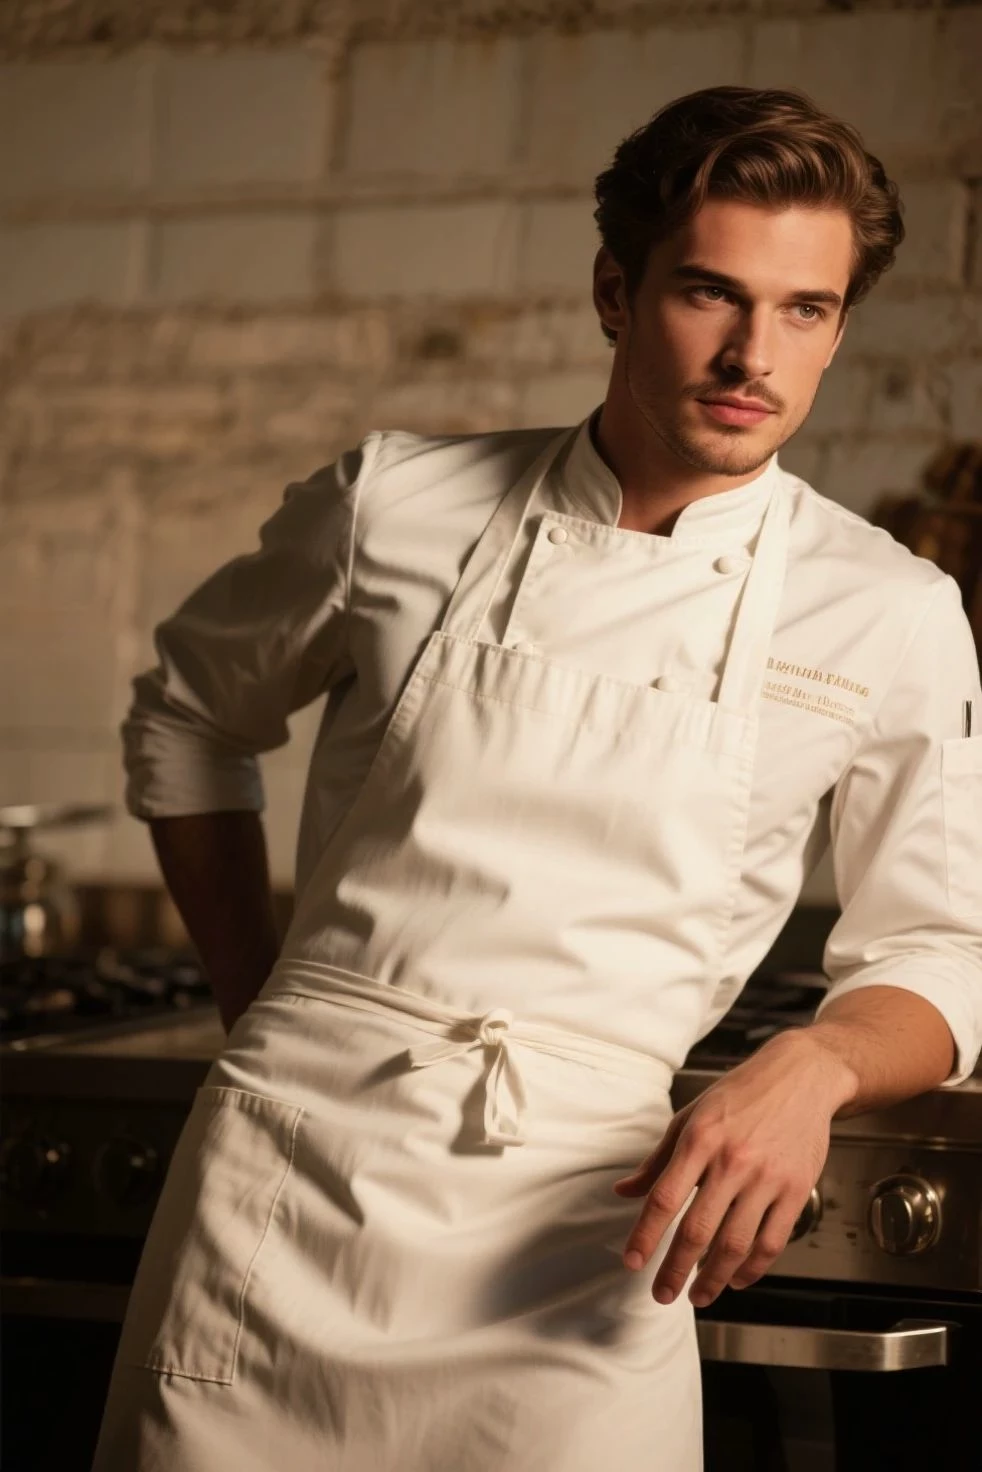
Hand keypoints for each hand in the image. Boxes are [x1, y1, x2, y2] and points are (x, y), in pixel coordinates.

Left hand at [612, 1030, 855, 1307]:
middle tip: (663, 1294)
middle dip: (675, 1270)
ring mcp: (767, 1177)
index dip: (645, 1235)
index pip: (665, 1198)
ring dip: (713, 1278)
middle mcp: (732, 1160)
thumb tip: (624, 1191)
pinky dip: (752, 1269)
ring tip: (699, 1295)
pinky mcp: (796, 1189)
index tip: (633, 1262)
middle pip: (698, 1230)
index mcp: (700, 1139)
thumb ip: (658, 1159)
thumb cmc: (740, 1095)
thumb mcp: (690, 1116)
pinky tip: (736, 1278)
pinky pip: (772, 1242)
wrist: (801, 1076)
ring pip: (735, 1244)